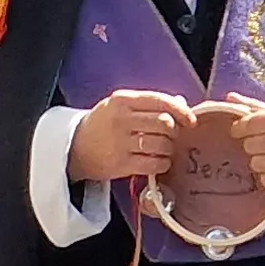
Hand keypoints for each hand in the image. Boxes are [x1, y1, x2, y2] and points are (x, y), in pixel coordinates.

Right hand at [67, 89, 188, 183]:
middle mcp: (121, 119)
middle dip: (174, 132)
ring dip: (169, 149)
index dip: (181, 111)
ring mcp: (120, 143)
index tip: (191, 121)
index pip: (160, 101)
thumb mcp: (120, 105)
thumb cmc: (102, 124)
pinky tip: (159, 162)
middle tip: (171, 137)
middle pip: (165, 123)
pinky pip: (154, 164)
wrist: (73, 148)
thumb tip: (181, 103)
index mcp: (122, 100)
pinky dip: (163, 164)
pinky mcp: (120, 164)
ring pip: (162, 144)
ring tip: (163, 150)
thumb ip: (149, 103)